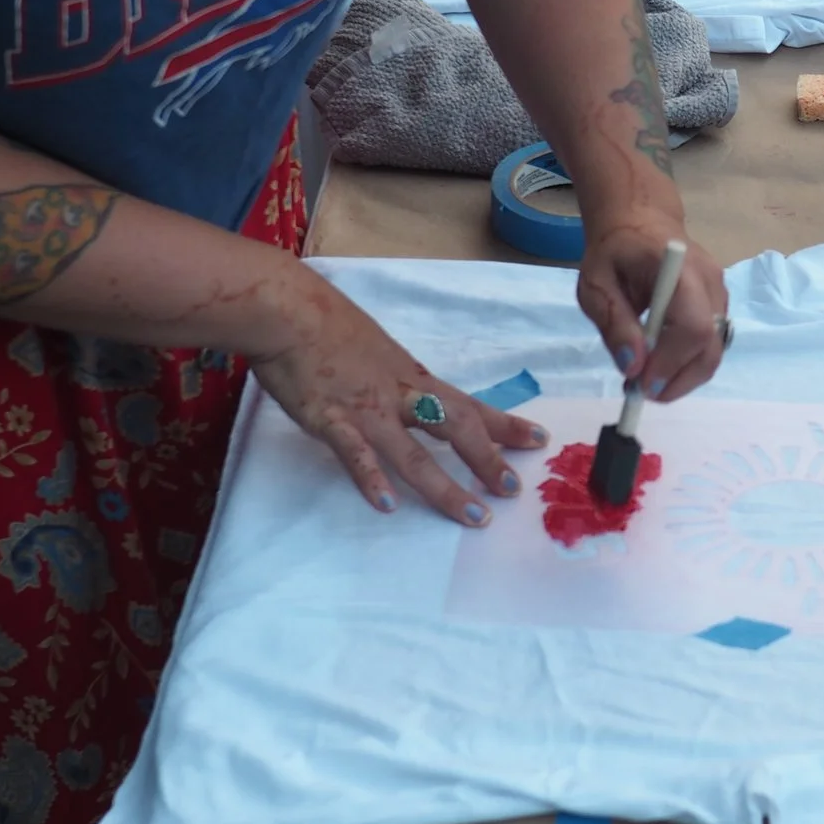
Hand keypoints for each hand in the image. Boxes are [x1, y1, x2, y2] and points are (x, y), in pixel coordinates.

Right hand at [248, 265, 547, 526]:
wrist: (286, 308)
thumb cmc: (325, 324)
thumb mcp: (375, 349)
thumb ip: (394, 377)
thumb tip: (410, 397)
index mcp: (411, 377)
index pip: (467, 404)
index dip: (504, 424)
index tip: (538, 441)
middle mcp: (399, 394)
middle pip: (454, 427)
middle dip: (487, 460)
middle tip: (513, 490)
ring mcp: (366, 408)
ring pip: (414, 453)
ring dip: (445, 487)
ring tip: (473, 515)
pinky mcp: (330, 418)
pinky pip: (355, 453)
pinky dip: (372, 478)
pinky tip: (387, 505)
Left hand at [578, 205, 729, 401]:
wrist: (640, 220)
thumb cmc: (614, 250)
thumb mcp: (596, 285)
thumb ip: (614, 324)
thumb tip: (632, 367)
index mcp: (679, 270)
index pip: (692, 326)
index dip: (671, 363)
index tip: (641, 385)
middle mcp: (710, 282)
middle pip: (712, 346)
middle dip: (680, 380)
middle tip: (645, 394)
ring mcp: (720, 293)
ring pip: (714, 350)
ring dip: (684, 376)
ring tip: (649, 380)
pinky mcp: (719, 305)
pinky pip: (710, 344)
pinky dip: (688, 363)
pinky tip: (661, 365)